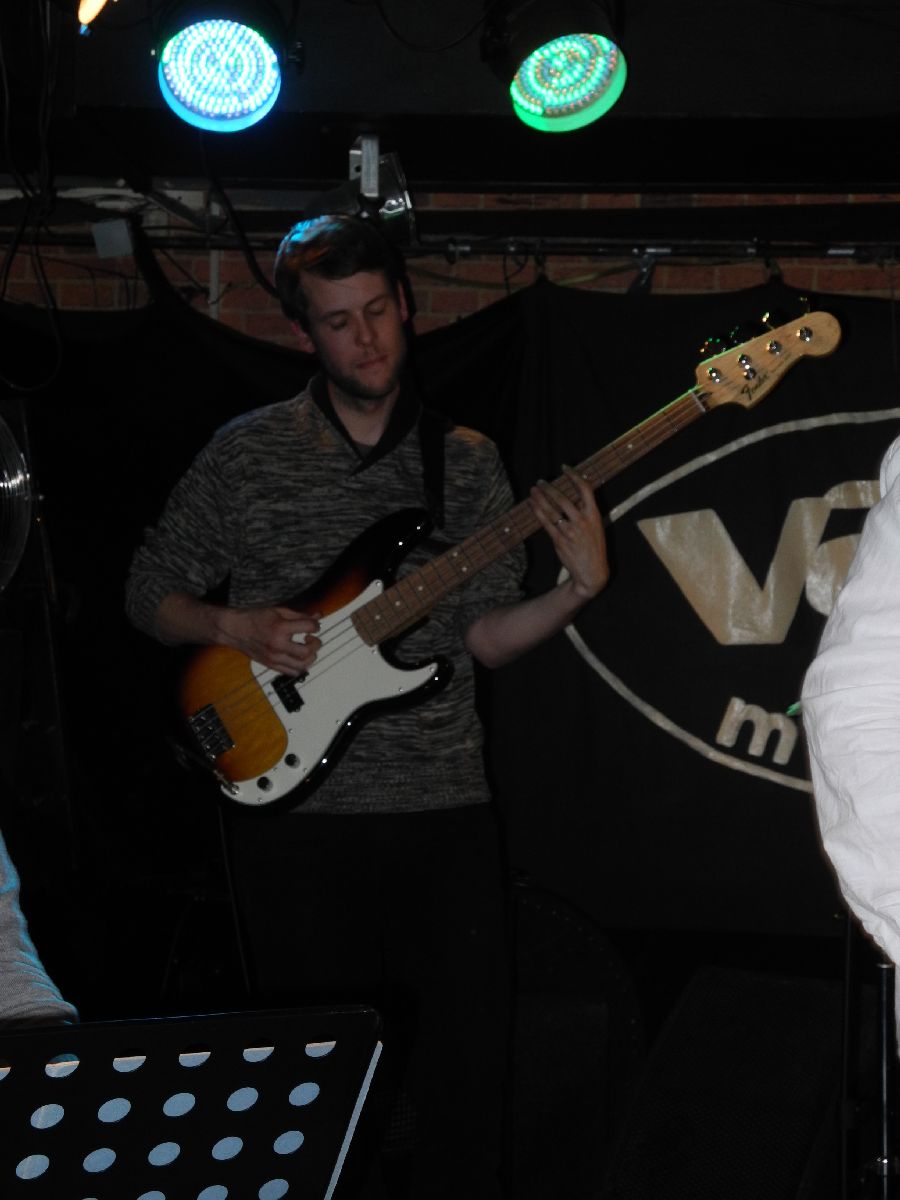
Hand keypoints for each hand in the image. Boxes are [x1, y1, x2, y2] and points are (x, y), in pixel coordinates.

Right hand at [218, 605, 321, 674]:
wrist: (234, 629)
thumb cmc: (254, 618)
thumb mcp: (278, 611)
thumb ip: (299, 615)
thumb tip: (318, 616)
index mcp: (280, 628)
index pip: (309, 628)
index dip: (316, 625)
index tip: (313, 625)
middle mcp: (277, 645)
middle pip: (307, 651)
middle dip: (316, 644)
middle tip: (311, 638)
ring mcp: (274, 658)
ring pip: (302, 666)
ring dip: (310, 657)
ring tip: (306, 649)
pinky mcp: (271, 665)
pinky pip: (291, 673)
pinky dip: (300, 667)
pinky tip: (298, 657)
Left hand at [530, 466, 609, 600]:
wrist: (592, 571)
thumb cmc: (594, 546)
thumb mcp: (596, 526)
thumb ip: (586, 511)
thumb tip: (575, 495)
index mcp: (594, 515)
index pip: (585, 489)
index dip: (574, 475)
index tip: (565, 467)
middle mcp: (582, 521)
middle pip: (563, 498)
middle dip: (549, 488)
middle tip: (541, 481)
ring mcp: (570, 531)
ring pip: (551, 510)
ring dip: (540, 498)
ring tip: (533, 490)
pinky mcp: (559, 540)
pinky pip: (546, 523)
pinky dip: (538, 512)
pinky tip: (532, 505)